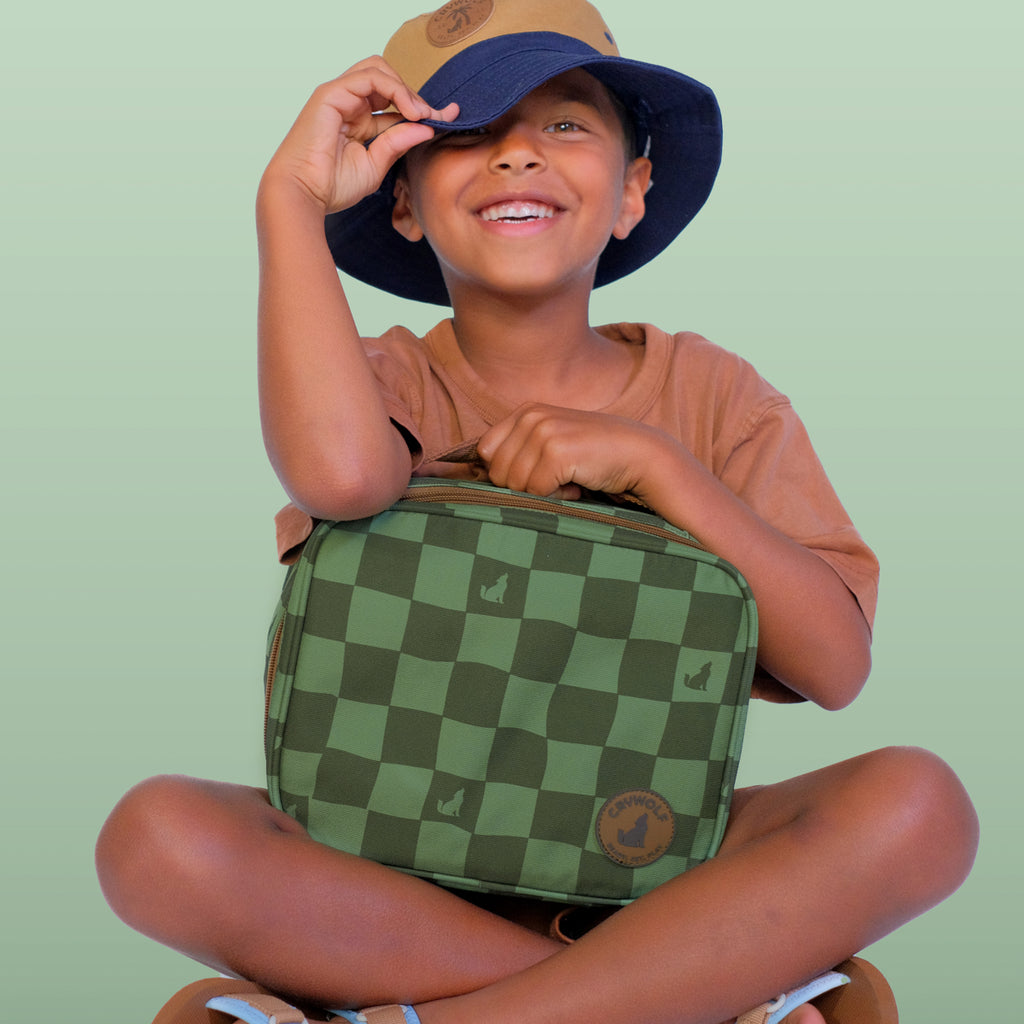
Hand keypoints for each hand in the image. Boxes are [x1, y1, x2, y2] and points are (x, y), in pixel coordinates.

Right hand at [260, 57, 457, 214]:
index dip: (422, 110)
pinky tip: (409, 110)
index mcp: (357, 122)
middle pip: (388, 81)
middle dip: (416, 95)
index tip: (448, 118)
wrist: (303, 194)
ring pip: (379, 71)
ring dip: (406, 89)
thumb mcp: (375, 166)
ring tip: (422, 114)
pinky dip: (394, 88)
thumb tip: (426, 128)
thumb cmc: (331, 186)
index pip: (394, 106)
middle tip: (435, 116)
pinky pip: (369, 77)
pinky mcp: (332, 93)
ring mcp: (339, 96)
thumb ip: (398, 144)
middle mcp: (348, 105)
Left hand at [477, 404, 673, 502]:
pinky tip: (576, 486)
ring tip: (568, 481)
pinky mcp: (557, 450)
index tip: (536, 475)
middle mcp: (531, 415)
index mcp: (525, 411)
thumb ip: (517, 455)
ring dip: (542, 493)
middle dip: (523, 487)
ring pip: (514, 484)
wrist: (640, 456)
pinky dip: (556, 497)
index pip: (485, 452)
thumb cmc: (593, 458)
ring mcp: (544, 430)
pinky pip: (535, 491)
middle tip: (557, 479)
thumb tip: (467, 476)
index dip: (505, 474)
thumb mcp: (550, 447)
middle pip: (496, 472)